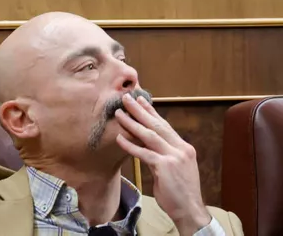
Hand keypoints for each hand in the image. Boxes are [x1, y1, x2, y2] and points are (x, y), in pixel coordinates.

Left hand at [113, 94, 210, 235]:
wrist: (190, 210)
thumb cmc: (180, 191)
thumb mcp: (174, 168)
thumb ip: (162, 154)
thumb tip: (146, 143)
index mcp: (184, 148)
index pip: (165, 125)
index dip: (152, 112)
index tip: (141, 99)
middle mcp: (181, 149)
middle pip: (157, 125)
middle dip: (140, 110)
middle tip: (126, 98)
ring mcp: (174, 157)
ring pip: (149, 135)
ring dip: (132, 123)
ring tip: (118, 113)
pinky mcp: (165, 167)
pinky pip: (144, 153)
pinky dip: (130, 145)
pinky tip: (119, 138)